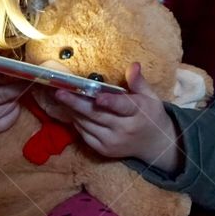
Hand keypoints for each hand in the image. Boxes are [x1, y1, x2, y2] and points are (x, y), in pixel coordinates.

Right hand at [0, 34, 30, 135]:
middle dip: (19, 84)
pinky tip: (8, 103)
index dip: (8, 70)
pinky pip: (10, 118)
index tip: (22, 66)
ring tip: (16, 89)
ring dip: (16, 97)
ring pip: (11, 106)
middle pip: (5, 93)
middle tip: (30, 77)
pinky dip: (14, 109)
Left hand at [52, 62, 182, 174]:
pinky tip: (70, 110)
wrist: (154, 145)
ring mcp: (112, 142)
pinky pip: (85, 134)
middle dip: (77, 103)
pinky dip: (76, 122)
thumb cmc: (150, 115)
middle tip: (60, 92)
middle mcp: (124, 130)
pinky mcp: (104, 150)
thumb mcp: (150, 97)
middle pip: (98, 115)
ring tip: (61, 97)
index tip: (98, 96)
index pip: (123, 107)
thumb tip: (133, 65)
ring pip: (88, 124)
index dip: (110, 102)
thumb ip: (139, 82)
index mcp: (138, 113)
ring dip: (73, 111)